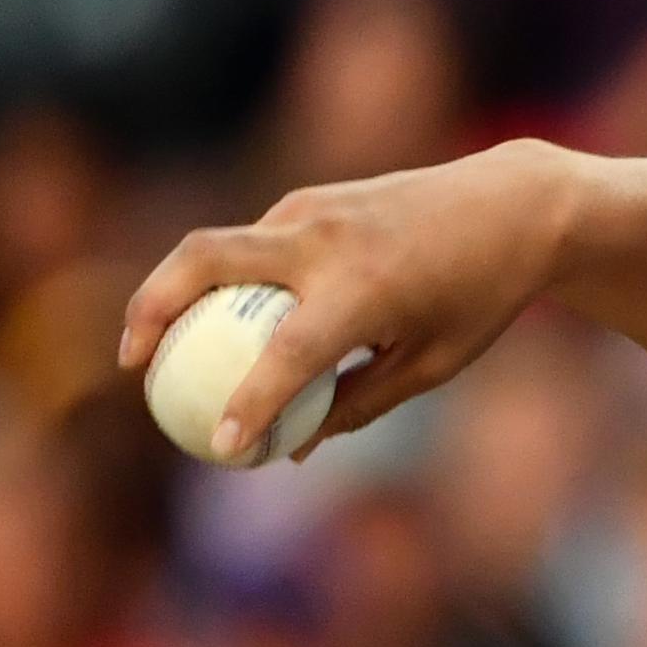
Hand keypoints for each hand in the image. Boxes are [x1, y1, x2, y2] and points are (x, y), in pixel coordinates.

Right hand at [119, 140, 579, 459]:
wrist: (514, 205)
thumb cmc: (480, 296)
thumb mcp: (433, 363)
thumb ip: (359, 404)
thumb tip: (291, 447)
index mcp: (365, 289)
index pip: (287, 353)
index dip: (250, 402)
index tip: (223, 446)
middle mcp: (326, 240)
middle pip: (205, 260)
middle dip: (151, 309)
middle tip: (132, 365)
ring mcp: (312, 210)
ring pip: (216, 245)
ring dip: (173, 290)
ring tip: (152, 346)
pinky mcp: (310, 200)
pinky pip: (251, 244)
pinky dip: (222, 282)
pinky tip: (218, 319)